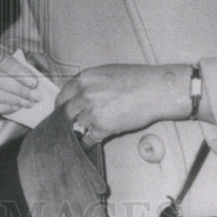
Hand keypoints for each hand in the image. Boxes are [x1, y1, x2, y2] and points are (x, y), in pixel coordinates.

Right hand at [0, 43, 38, 115]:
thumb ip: (21, 66)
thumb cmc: (2, 66)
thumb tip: (34, 82)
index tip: (34, 83)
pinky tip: (13, 108)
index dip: (17, 71)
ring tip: (26, 103)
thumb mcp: (10, 58)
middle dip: (17, 89)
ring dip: (9, 100)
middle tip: (34, 97)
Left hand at [56, 63, 192, 142]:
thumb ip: (91, 82)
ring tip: (84, 132)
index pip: (63, 94)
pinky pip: (87, 139)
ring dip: (80, 129)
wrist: (155, 90)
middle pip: (65, 112)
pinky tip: (87, 144)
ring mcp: (92, 112)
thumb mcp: (108, 72)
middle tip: (69, 124)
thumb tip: (82, 92)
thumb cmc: (137, 79)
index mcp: (84, 79)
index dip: (62, 104)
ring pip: (76, 125)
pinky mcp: (102, 128)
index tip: (62, 110)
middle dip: (67, 118)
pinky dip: (87, 143)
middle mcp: (84, 95)